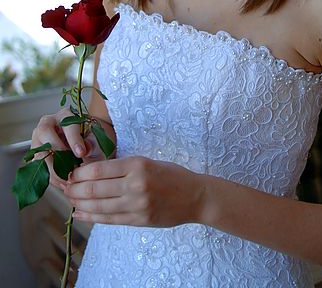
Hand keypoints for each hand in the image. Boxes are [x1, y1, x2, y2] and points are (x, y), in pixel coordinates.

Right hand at [31, 109, 111, 189]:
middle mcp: (49, 124)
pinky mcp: (36, 155)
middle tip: (70, 167)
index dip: (74, 139)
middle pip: (44, 132)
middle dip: (57, 151)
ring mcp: (39, 139)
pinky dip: (51, 177)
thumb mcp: (98, 138)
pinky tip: (64, 184)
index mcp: (66, 115)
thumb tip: (86, 148)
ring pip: (39, 152)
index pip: (67, 124)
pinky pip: (39, 167)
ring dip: (53, 168)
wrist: (88, 145)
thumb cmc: (93, 138)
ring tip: (69, 180)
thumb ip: (94, 142)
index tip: (81, 152)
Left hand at [64, 156, 204, 226]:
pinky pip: (108, 220)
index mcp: (138, 164)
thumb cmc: (171, 175)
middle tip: (65, 187)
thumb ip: (122, 167)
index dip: (79, 172)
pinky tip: (80, 214)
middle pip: (94, 188)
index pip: (99, 169)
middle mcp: (136, 184)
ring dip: (79, 203)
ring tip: (70, 200)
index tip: (71, 173)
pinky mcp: (138, 220)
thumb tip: (91, 172)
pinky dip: (91, 217)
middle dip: (74, 189)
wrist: (195, 196)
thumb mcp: (148, 162)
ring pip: (98, 206)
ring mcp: (137, 204)